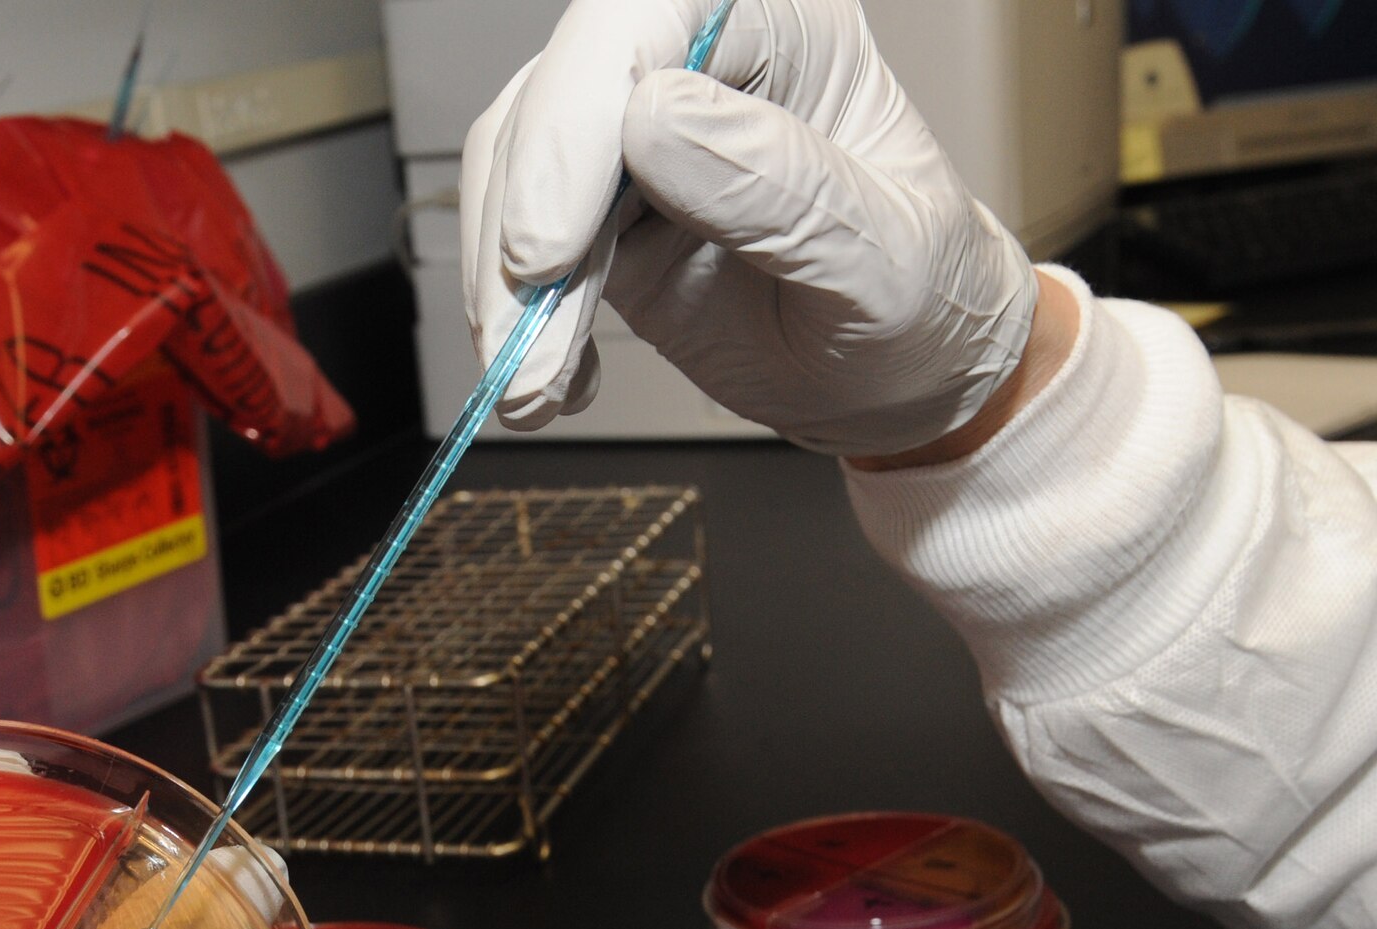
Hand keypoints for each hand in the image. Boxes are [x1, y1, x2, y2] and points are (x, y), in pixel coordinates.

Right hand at [460, 0, 1038, 456]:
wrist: (903, 380)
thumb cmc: (923, 302)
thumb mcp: (881, 258)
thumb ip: (780, 188)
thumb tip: (651, 121)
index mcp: (783, 30)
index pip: (644, 21)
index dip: (574, 119)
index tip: (548, 244)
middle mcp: (698, 69)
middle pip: (555, 99)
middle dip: (523, 227)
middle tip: (525, 342)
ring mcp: (637, 145)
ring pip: (516, 176)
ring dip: (507, 293)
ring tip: (535, 390)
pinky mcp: (600, 221)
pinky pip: (519, 252)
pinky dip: (518, 324)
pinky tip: (554, 383)